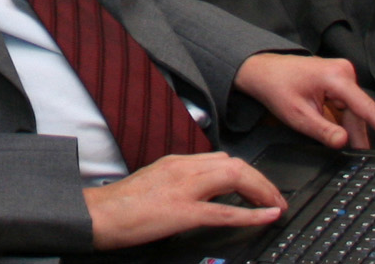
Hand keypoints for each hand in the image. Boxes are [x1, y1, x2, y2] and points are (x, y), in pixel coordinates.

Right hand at [83, 153, 282, 249]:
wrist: (98, 215)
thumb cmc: (121, 206)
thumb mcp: (153, 183)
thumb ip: (178, 183)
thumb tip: (202, 196)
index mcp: (176, 163)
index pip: (221, 159)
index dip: (247, 173)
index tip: (259, 187)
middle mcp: (182, 168)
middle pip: (234, 164)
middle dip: (261, 180)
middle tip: (276, 198)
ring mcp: (183, 188)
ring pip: (235, 178)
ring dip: (262, 191)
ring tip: (276, 205)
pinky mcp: (183, 211)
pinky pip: (225, 211)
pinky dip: (252, 213)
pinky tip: (267, 216)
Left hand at [235, 52, 374, 153]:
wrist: (261, 70)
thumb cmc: (276, 88)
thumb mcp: (297, 116)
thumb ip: (324, 131)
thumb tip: (345, 143)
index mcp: (337, 78)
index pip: (369, 111)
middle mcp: (344, 73)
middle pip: (360, 115)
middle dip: (354, 135)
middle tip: (350, 155)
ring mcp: (343, 75)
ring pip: (354, 113)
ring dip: (346, 129)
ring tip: (327, 134)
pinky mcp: (339, 81)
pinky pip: (347, 107)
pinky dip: (341, 121)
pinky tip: (331, 126)